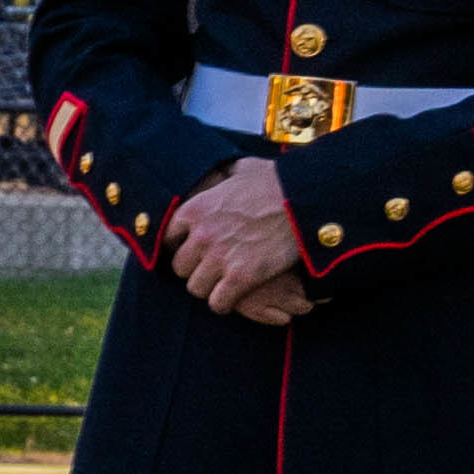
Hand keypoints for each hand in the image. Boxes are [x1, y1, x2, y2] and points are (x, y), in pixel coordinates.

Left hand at [167, 159, 311, 325]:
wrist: (306, 200)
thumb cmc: (277, 181)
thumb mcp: (241, 170)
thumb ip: (223, 178)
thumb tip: (221, 176)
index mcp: (195, 210)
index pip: (168, 239)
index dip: (180, 246)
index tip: (194, 251)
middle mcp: (201, 235)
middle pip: (180, 267)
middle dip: (195, 269)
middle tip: (211, 269)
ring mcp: (220, 257)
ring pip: (196, 288)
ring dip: (208, 288)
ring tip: (222, 285)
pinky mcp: (241, 276)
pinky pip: (218, 302)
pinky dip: (223, 303)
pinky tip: (233, 298)